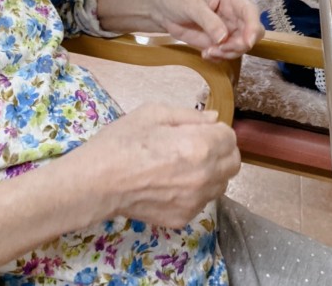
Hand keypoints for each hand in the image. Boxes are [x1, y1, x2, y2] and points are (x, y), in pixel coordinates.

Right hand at [71, 104, 240, 227]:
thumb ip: (188, 116)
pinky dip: (194, 190)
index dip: (215, 130)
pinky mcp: (184, 218)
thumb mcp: (152, 113)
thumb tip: (213, 120)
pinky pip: (201, 201)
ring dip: (211, 171)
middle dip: (220, 150)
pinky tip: (170, 181)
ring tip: (181, 163)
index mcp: (200, 146)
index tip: (199, 129)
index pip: (230, 137)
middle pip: (233, 163)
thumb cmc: (123, 141)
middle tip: (195, 144)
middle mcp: (205, 177)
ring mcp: (196, 202)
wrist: (98, 181)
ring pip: (221, 184)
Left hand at [155, 0, 263, 60]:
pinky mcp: (221, 42)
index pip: (250, 12)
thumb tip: (224, 37)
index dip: (253, 27)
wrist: (164, 13)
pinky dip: (219, 57)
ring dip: (227, 53)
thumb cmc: (177, 0)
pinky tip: (205, 53)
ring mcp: (230, 29)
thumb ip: (207, 20)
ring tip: (208, 52)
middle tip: (220, 49)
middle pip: (251, 33)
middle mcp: (235, 14)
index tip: (246, 43)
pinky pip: (228, 54)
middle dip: (239, 45)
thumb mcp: (190, 5)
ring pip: (241, 47)